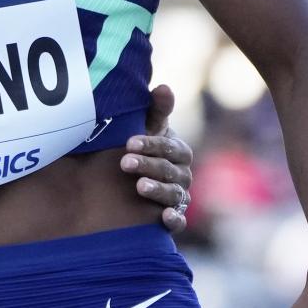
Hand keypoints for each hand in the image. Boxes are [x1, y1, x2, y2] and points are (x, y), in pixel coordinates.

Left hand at [121, 83, 194, 232]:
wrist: (128, 185)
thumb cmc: (141, 149)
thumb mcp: (146, 128)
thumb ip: (156, 109)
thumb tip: (163, 87)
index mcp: (178, 151)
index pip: (169, 147)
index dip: (151, 144)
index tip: (129, 143)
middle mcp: (183, 174)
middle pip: (170, 170)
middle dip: (148, 165)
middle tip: (125, 162)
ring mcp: (179, 197)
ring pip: (174, 194)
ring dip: (158, 190)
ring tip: (140, 187)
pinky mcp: (175, 217)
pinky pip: (180, 220)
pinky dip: (174, 220)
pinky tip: (164, 217)